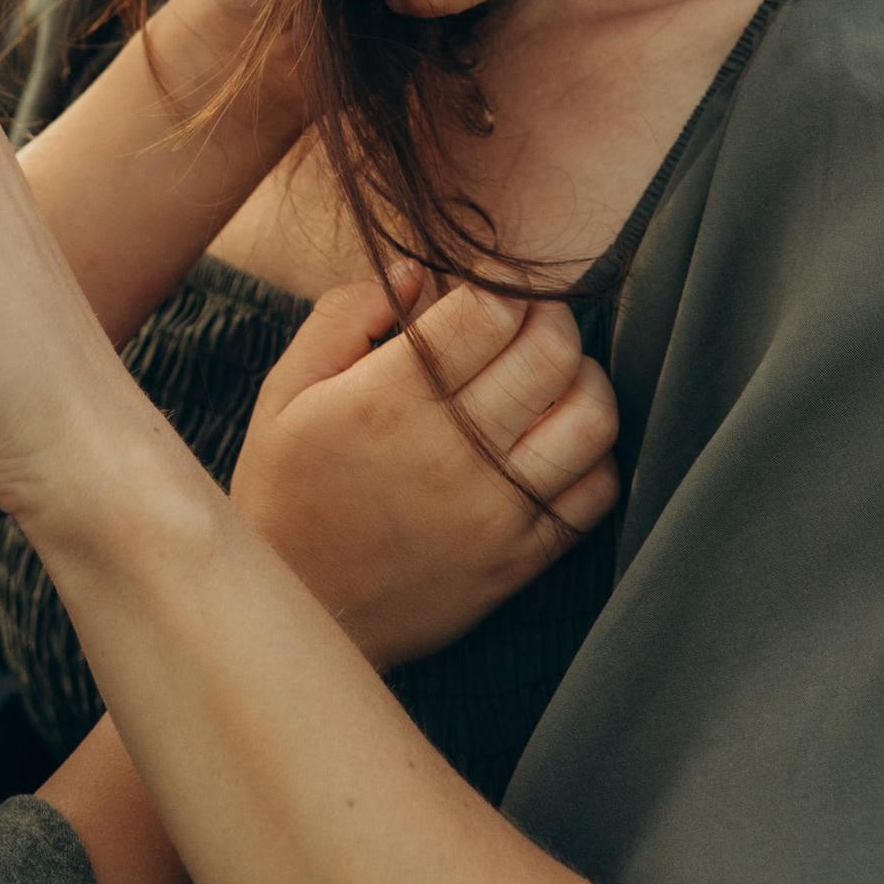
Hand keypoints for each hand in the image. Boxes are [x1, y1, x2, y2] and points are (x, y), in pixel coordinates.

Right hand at [231, 279, 619, 668]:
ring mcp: (493, 511)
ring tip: (551, 377)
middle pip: (551, 352)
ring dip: (582, 379)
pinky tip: (555, 441)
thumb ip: (343, 316)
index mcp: (386, 400)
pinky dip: (593, 454)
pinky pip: (597, 491)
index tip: (491, 284)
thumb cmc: (287, 490)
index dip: (502, 280)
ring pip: (591, 418)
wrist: (300, 610)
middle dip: (549, 317)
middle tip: (527, 321)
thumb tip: (416, 273)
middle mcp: (449, 453)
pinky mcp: (519, 558)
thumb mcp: (286, 392)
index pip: (489, 309)